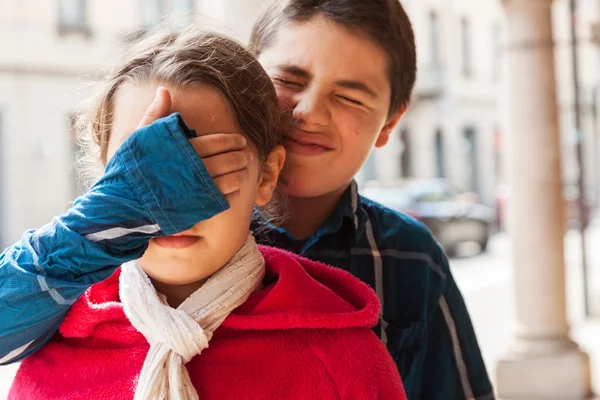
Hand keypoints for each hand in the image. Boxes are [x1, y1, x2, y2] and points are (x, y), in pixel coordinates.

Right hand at [139, 87, 253, 202]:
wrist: (121, 203)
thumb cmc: (130, 168)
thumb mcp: (139, 137)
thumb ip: (155, 115)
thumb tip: (164, 90)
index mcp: (180, 151)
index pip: (215, 143)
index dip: (231, 141)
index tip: (241, 140)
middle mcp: (190, 170)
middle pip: (226, 161)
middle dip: (240, 157)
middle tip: (248, 155)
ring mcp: (193, 191)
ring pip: (227, 181)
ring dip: (240, 175)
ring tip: (244, 171)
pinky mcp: (193, 209)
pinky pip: (220, 200)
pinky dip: (231, 193)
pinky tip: (234, 188)